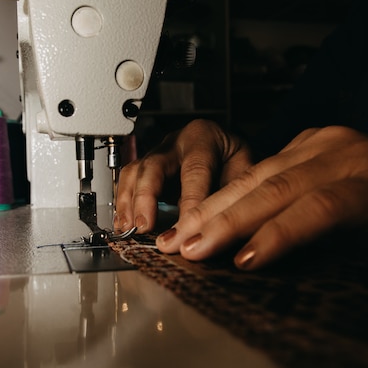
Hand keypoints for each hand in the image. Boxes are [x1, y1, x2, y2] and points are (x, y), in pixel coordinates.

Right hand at [115, 119, 250, 231]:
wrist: (224, 148)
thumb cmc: (233, 159)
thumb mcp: (244, 168)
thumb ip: (233, 193)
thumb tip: (220, 226)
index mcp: (203, 138)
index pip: (195, 171)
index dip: (190, 202)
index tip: (186, 230)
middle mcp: (175, 142)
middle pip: (154, 166)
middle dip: (146, 198)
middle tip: (145, 226)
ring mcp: (157, 153)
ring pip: (135, 172)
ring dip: (129, 203)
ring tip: (129, 228)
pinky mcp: (145, 167)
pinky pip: (128, 181)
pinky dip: (123, 204)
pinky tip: (123, 224)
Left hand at [116, 122, 367, 269]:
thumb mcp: (334, 214)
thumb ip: (292, 221)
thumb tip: (240, 248)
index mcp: (312, 151)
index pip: (249, 178)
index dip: (211, 209)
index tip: (182, 235)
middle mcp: (325, 146)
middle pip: (253, 182)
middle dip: (208, 215)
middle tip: (173, 243)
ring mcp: (349, 159)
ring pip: (276, 190)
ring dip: (231, 223)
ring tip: (196, 248)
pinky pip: (316, 209)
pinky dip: (281, 233)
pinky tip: (251, 255)